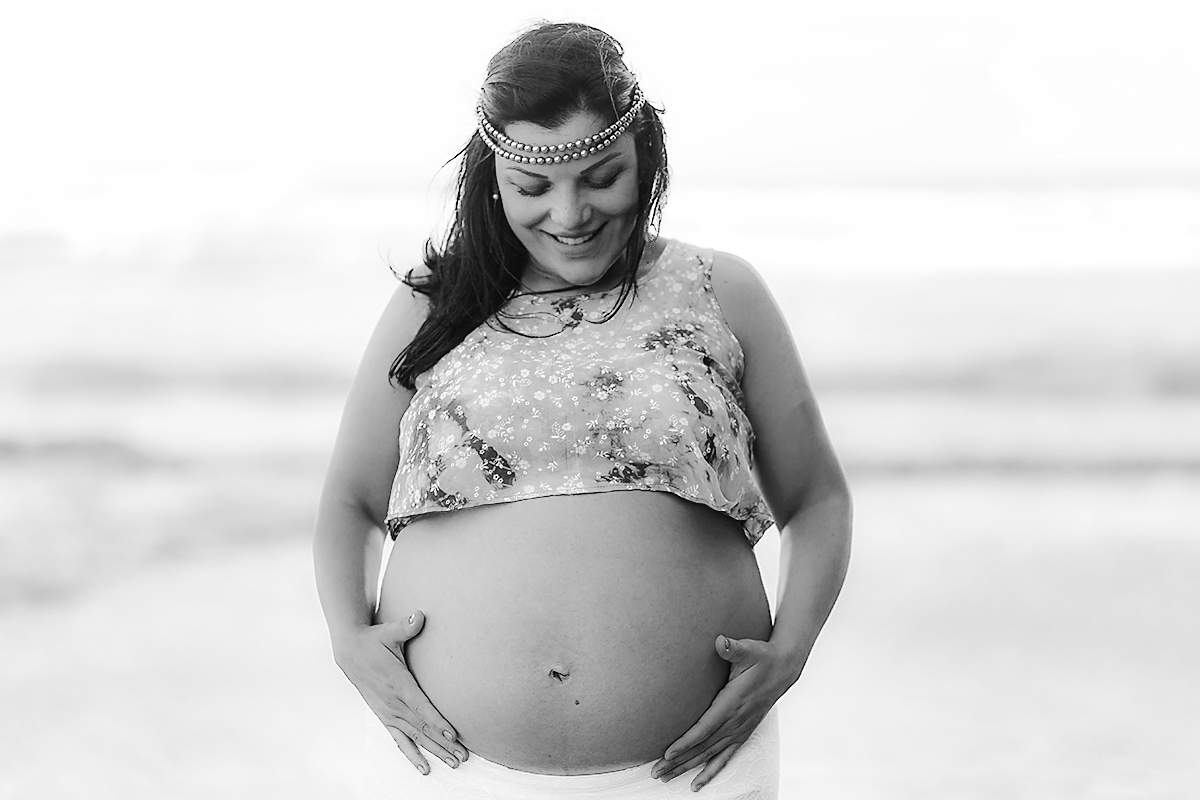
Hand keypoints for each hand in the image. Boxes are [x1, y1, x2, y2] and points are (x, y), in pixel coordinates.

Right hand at [333, 609, 468, 773]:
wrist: (349, 652)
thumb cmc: (375, 640)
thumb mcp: (389, 631)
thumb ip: (406, 626)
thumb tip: (420, 615)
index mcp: (398, 683)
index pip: (421, 707)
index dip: (438, 722)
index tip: (454, 734)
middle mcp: (393, 703)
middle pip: (423, 728)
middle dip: (444, 744)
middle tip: (464, 756)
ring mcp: (388, 713)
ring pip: (415, 738)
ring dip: (435, 752)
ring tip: (455, 763)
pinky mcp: (385, 717)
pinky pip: (400, 741)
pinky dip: (413, 755)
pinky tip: (426, 769)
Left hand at [650, 634, 791, 791]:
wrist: (784, 669)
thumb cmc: (763, 657)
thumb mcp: (749, 649)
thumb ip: (733, 648)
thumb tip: (721, 641)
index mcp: (732, 703)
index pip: (705, 728)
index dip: (686, 742)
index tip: (668, 753)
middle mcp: (735, 722)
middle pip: (702, 747)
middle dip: (678, 761)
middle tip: (656, 771)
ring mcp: (739, 730)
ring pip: (709, 756)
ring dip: (687, 768)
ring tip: (666, 777)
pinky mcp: (742, 733)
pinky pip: (724, 758)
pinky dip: (710, 772)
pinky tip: (696, 784)